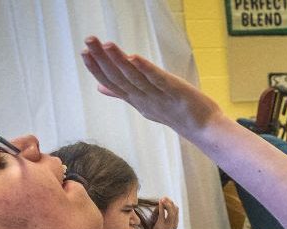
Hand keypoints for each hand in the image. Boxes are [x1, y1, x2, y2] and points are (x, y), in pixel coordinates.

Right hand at [81, 36, 222, 138]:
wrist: (203, 128)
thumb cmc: (173, 113)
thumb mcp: (144, 103)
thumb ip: (123, 94)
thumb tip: (100, 87)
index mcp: (135, 99)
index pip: (112, 83)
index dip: (97, 68)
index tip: (84, 52)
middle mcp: (143, 99)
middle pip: (119, 78)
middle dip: (102, 60)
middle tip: (88, 42)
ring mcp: (158, 96)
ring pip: (134, 78)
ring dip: (119, 60)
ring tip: (106, 44)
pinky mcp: (174, 92)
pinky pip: (157, 80)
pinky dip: (145, 69)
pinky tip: (134, 57)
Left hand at [141, 196, 179, 228]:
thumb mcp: (160, 221)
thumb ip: (162, 213)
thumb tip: (162, 201)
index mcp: (174, 224)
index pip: (176, 210)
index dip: (171, 203)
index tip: (165, 198)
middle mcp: (173, 226)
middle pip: (175, 210)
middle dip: (169, 202)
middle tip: (163, 198)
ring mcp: (168, 227)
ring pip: (171, 212)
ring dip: (166, 204)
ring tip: (161, 200)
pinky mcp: (161, 227)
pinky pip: (162, 214)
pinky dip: (161, 207)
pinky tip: (159, 203)